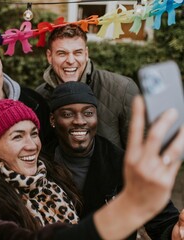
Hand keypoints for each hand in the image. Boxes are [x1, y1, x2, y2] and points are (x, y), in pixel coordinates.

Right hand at [94, 96, 183, 239]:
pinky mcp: (166, 181)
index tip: (140, 98)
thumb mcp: (132, 164)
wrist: (135, 205)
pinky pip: (178, 161)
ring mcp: (154, 172)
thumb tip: (161, 131)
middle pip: (154, 136)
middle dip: (164, 121)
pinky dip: (183, 149)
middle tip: (172, 110)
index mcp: (130, 157)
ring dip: (181, 134)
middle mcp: (141, 163)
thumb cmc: (135, 180)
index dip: (137, 113)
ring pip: (172, 149)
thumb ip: (144, 149)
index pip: (134, 131)